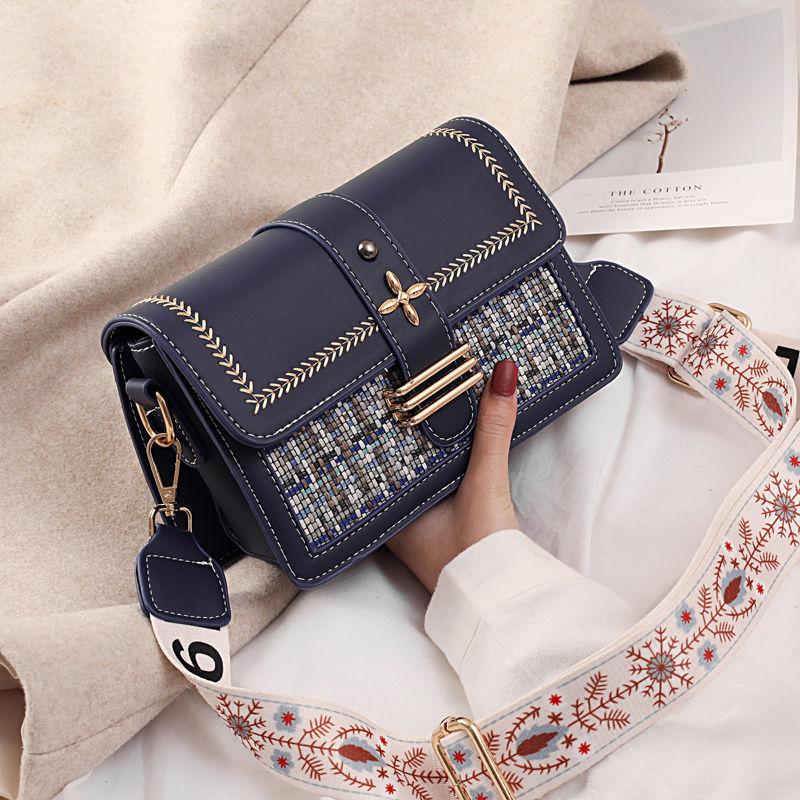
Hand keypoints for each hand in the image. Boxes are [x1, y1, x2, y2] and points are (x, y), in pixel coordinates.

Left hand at [387, 359, 518, 591]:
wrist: (507, 602)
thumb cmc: (480, 552)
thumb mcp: (484, 483)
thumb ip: (492, 430)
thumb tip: (503, 373)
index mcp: (391, 516)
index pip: (372, 466)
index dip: (373, 435)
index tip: (371, 400)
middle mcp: (399, 526)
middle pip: (394, 472)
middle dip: (400, 440)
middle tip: (396, 394)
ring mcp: (421, 533)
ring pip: (416, 484)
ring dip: (424, 457)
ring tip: (422, 411)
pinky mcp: (446, 535)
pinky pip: (435, 494)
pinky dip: (442, 473)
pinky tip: (450, 453)